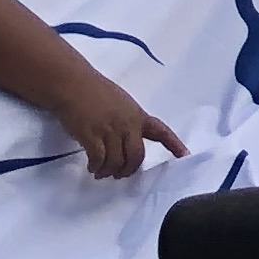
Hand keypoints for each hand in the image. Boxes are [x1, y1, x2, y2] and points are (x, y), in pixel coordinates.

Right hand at [58, 72, 186, 178]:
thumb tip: (129, 140)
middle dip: (129, 170)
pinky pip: (99, 160)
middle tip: (119, 174)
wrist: (74, 84)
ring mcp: (110, 130)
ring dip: (110, 172)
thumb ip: (129, 121)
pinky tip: (93, 167)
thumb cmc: (96, 91)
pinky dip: (97, 167)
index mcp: (138, 115)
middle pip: (137, 156)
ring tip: (102, 172)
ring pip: (117, 162)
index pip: (161, 131)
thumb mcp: (122, 103)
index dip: (174, 144)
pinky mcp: (91, 136)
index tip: (185, 155)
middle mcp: (128, 124)